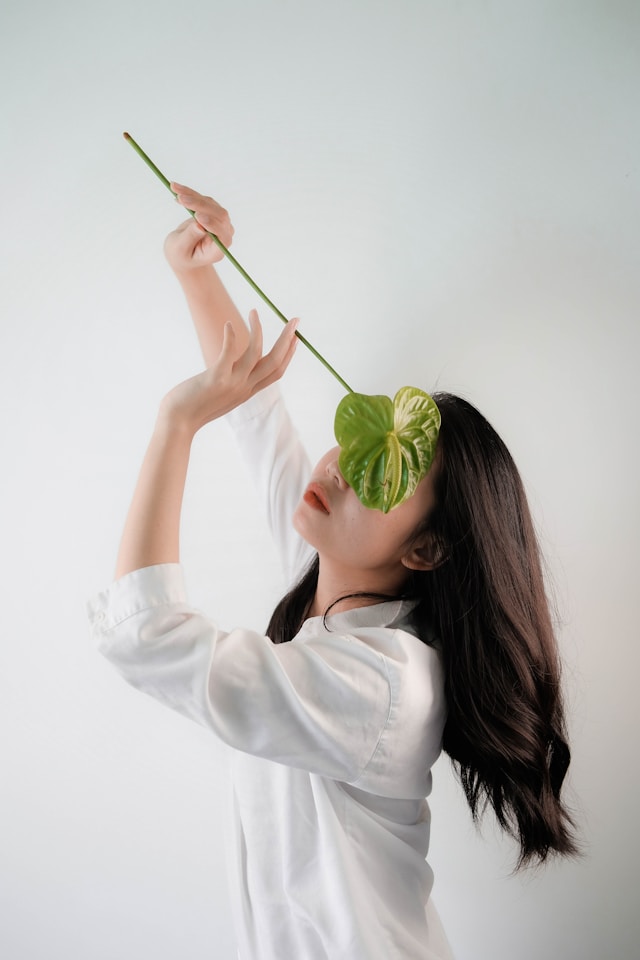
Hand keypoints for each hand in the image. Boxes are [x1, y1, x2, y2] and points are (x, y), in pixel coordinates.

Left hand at [159, 311, 297, 433]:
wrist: (178, 423)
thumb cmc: (193, 407)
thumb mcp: (220, 395)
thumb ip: (231, 383)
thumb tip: (232, 369)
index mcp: (247, 392)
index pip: (276, 372)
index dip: (288, 354)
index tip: (295, 337)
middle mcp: (245, 388)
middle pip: (275, 361)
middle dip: (287, 339)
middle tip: (295, 320)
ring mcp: (232, 384)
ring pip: (256, 354)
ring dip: (258, 330)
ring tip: (253, 311)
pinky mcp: (216, 378)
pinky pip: (229, 353)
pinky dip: (230, 337)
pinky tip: (228, 325)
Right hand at [164, 183, 233, 272]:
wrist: (183, 252)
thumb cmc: (182, 256)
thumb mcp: (181, 250)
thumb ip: (191, 238)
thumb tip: (199, 225)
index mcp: (218, 249)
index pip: (222, 235)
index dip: (212, 224)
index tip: (197, 217)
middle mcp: (223, 234)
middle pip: (218, 215)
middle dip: (199, 205)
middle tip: (180, 198)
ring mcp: (220, 222)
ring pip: (210, 203)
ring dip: (192, 195)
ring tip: (174, 189)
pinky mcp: (212, 212)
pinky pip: (203, 199)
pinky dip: (190, 193)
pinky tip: (177, 190)